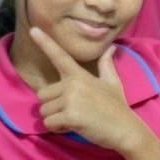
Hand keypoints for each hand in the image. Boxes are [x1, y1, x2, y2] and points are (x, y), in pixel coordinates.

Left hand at [29, 27, 147, 151]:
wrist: (126, 129)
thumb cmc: (118, 107)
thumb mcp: (113, 82)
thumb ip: (106, 64)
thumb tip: (112, 47)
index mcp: (79, 75)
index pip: (60, 56)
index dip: (45, 42)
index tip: (33, 30)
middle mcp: (72, 84)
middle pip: (42, 95)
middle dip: (53, 106)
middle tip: (72, 111)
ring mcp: (71, 99)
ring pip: (44, 111)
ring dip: (55, 119)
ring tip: (75, 119)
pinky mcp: (70, 115)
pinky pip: (49, 123)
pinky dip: (58, 129)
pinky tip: (73, 127)